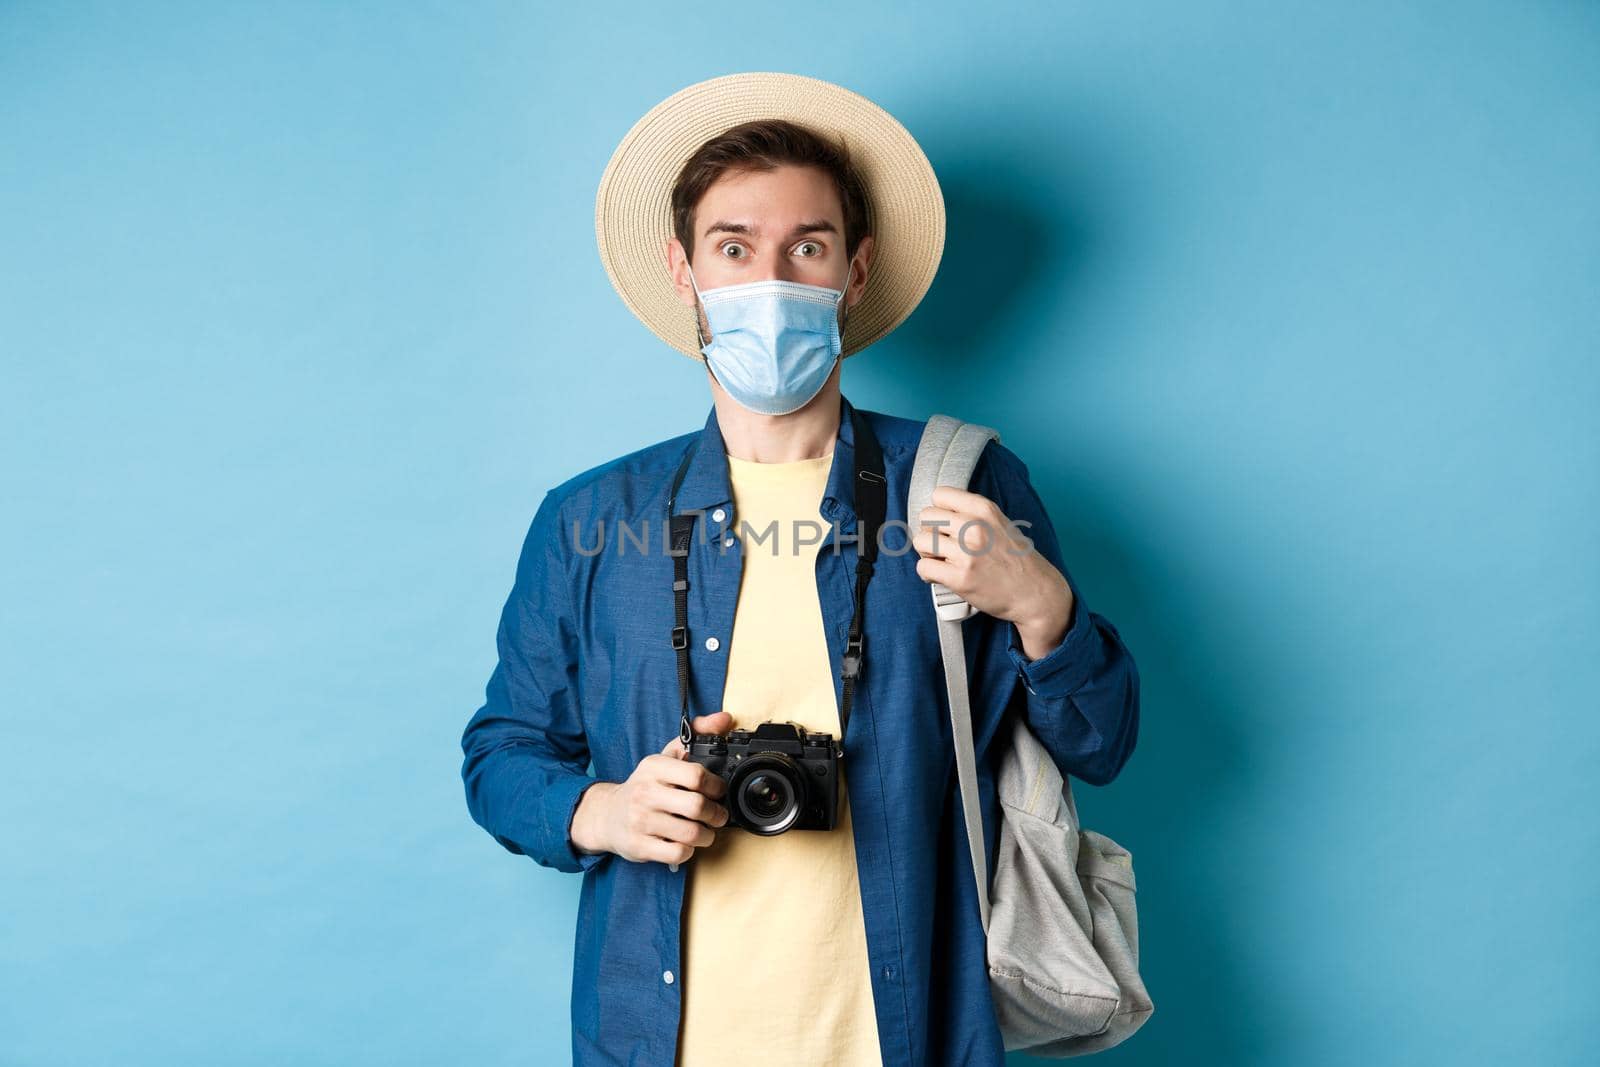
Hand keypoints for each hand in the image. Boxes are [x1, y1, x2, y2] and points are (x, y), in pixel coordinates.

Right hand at [569, 711, 733, 865]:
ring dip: (706, 835)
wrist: (607, 815)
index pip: (696, 775)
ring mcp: (640, 821)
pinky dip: (688, 851)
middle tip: (718, 815)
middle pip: (697, 806)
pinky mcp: (639, 846)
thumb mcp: (665, 757)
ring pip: (690, 833)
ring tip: (705, 831)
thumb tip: (724, 719)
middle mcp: (645, 792)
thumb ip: (696, 735)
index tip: (719, 791)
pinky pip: (677, 853)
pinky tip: (685, 843)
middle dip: (716, 814)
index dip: (716, 786)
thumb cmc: (645, 786)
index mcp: (654, 767)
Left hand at [913, 485, 1073, 659]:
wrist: (1035, 592)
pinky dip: (927, 573)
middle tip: (942, 546)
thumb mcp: (1000, 523)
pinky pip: (923, 567)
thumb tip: (939, 513)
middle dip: (930, 531)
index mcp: (984, 509)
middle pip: (926, 516)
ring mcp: (967, 553)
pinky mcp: (960, 578)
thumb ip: (972, 514)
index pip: (939, 494)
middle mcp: (974, 527)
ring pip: (921, 541)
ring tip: (941, 561)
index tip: (945, 525)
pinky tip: (940, 576)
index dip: (939, 511)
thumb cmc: (1017, 559)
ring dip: (927, 553)